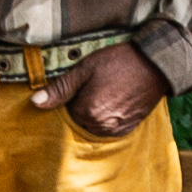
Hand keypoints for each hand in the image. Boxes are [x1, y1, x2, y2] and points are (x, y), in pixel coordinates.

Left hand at [48, 43, 166, 140]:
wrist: (156, 65)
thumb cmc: (119, 62)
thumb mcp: (85, 68)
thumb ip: (60, 88)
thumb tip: (35, 103)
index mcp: (86, 112)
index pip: (65, 111)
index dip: (70, 96)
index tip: (80, 84)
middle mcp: (100, 126)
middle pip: (79, 120)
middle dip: (81, 106)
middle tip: (96, 86)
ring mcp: (115, 130)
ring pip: (93, 125)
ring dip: (94, 113)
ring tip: (106, 92)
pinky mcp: (127, 129)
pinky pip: (108, 128)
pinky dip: (107, 118)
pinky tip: (115, 100)